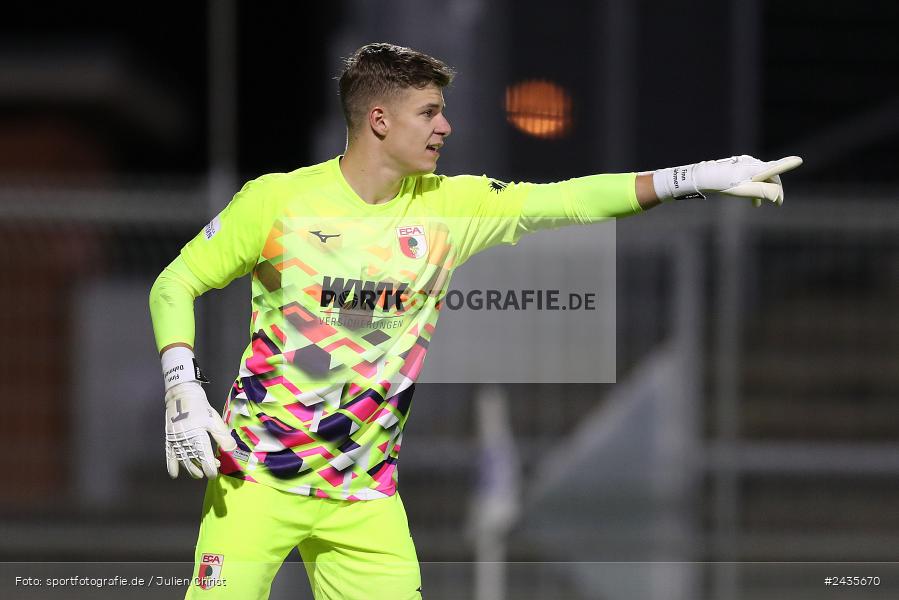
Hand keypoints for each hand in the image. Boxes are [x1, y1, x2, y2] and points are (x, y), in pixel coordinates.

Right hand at [164, 381, 236, 478]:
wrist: (182, 395)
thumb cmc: (201, 407)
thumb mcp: (214, 421)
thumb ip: (223, 436)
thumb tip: (231, 449)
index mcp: (198, 435)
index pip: (204, 457)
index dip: (209, 468)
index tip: (214, 474)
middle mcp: (185, 440)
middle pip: (193, 460)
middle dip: (202, 468)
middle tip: (210, 471)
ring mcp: (176, 440)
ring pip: (183, 460)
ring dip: (190, 468)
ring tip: (198, 474)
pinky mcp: (170, 438)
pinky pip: (170, 455)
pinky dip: (172, 466)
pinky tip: (174, 475)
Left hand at [654, 155, 802, 205]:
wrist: (700, 178)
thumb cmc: (721, 184)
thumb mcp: (743, 190)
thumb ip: (763, 191)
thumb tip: (777, 194)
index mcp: (755, 168)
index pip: (775, 166)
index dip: (787, 164)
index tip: (798, 160)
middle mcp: (751, 163)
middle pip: (768, 175)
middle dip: (774, 189)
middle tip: (777, 203)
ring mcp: (743, 164)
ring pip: (758, 178)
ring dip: (762, 191)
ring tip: (757, 205)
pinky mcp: (736, 167)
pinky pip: (749, 178)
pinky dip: (752, 188)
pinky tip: (750, 200)